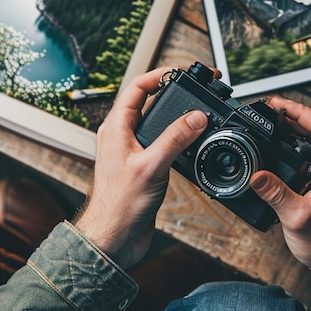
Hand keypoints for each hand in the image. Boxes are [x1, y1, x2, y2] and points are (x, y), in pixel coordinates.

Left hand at [75, 67, 207, 268]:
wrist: (114, 238)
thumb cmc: (119, 205)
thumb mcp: (151, 166)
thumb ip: (175, 139)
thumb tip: (196, 117)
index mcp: (116, 127)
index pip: (137, 87)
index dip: (160, 74)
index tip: (182, 71)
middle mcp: (122, 134)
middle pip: (147, 100)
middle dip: (171, 90)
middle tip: (195, 86)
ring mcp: (132, 149)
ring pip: (155, 121)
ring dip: (175, 113)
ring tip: (196, 108)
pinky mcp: (143, 165)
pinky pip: (161, 141)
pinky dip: (177, 136)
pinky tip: (191, 141)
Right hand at [250, 98, 310, 286]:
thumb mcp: (297, 217)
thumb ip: (276, 193)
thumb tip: (256, 174)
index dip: (296, 111)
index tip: (276, 104)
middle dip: (293, 116)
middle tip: (270, 110)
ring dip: (296, 129)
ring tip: (273, 123)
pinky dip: (299, 144)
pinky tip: (283, 146)